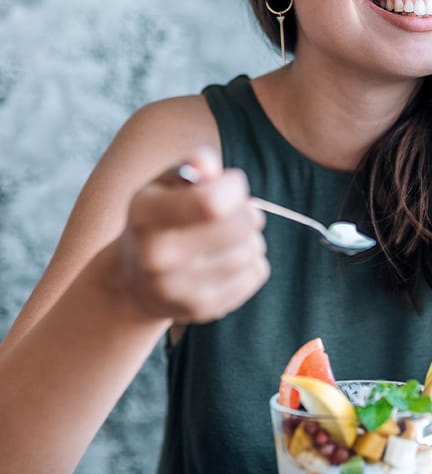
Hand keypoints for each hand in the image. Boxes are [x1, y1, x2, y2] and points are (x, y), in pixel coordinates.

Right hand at [117, 148, 269, 323]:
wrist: (134, 281)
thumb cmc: (159, 219)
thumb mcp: (164, 184)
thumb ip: (190, 167)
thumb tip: (208, 164)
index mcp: (145, 216)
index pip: (210, 203)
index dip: (234, 187)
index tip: (231, 184)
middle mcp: (158, 257)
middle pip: (241, 225)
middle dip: (248, 210)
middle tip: (235, 211)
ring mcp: (179, 289)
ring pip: (252, 249)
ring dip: (251, 237)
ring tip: (230, 236)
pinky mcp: (201, 310)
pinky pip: (256, 274)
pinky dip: (252, 262)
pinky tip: (230, 258)